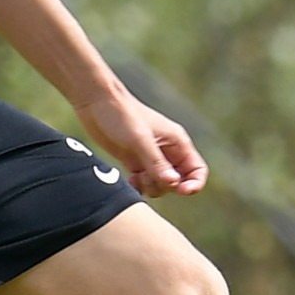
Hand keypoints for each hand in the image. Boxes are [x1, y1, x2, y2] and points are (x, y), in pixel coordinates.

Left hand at [72, 88, 207, 198]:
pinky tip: (129, 179)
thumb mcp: (140, 140)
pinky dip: (139, 186)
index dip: (194, 184)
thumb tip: (173, 184)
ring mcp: (151, 157)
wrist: (97, 103)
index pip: (197, 170)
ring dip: (151, 187)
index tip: (180, 191)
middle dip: (166, 186)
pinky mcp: (135, 161)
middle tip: (147, 177)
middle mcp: (168, 151)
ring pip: (161, 184)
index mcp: (177, 142)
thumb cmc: (122, 115)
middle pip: (179, 181)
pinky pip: (145, 183)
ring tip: (136, 177)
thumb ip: (157, 163)